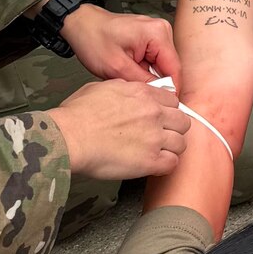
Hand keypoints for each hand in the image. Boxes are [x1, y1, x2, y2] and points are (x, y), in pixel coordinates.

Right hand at [52, 77, 188, 180]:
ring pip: (181, 143)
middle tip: (161, 137)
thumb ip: (123, 88)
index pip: (172, 101)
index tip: (162, 119)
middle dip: (173, 129)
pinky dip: (165, 166)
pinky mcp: (150, 160)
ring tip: (157, 153)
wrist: (70, 137)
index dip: (167, 111)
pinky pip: (172, 164)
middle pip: (182, 121)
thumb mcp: (101, 87)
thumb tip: (128, 91)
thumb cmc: (77, 115)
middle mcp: (153, 113)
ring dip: (170, 149)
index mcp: (143, 94)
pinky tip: (154, 165)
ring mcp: (154, 137)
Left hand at [60, 3, 179, 86]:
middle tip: (134, 91)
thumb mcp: (117, 67)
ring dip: (146, 77)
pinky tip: (127, 71)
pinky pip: (152, 62)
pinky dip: (141, 70)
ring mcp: (156, 34)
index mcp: (157, 34)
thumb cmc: (93, 38)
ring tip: (127, 77)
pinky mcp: (149, 39)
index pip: (174, 69)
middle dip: (154, 83)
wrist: (80, 25)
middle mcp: (161, 31)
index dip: (169, 91)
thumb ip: (143, 83)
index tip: (162, 106)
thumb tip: (162, 96)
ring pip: (160, 67)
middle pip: (169, 68)